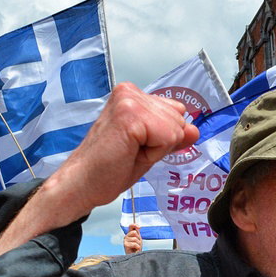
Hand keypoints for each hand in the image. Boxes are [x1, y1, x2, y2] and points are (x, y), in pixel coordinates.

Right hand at [0, 84, 197, 262]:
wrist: (80, 185)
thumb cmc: (107, 169)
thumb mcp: (148, 149)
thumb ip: (172, 137)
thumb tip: (195, 130)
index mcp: (132, 95)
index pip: (176, 113)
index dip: (163, 138)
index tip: (135, 148)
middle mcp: (130, 91)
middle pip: (179, 119)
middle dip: (162, 143)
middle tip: (130, 152)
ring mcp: (129, 100)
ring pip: (175, 128)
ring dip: (156, 149)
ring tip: (128, 153)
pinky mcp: (130, 115)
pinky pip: (167, 136)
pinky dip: (154, 153)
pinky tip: (129, 153)